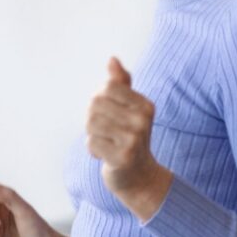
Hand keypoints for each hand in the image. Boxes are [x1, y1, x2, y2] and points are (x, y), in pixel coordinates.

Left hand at [86, 58, 171, 218]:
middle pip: (95, 104)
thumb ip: (120, 84)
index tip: (108, 113)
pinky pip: (91, 143)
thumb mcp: (130, 110)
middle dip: (92, 118)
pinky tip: (104, 154)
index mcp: (145, 105)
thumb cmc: (129, 138)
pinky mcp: (122, 157)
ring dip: (92, 135)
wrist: (140, 176)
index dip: (100, 99)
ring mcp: (133, 139)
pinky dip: (93, 150)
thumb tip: (112, 60)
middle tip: (104, 131)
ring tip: (105, 142)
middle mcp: (142, 120)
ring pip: (91, 123)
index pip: (107, 87)